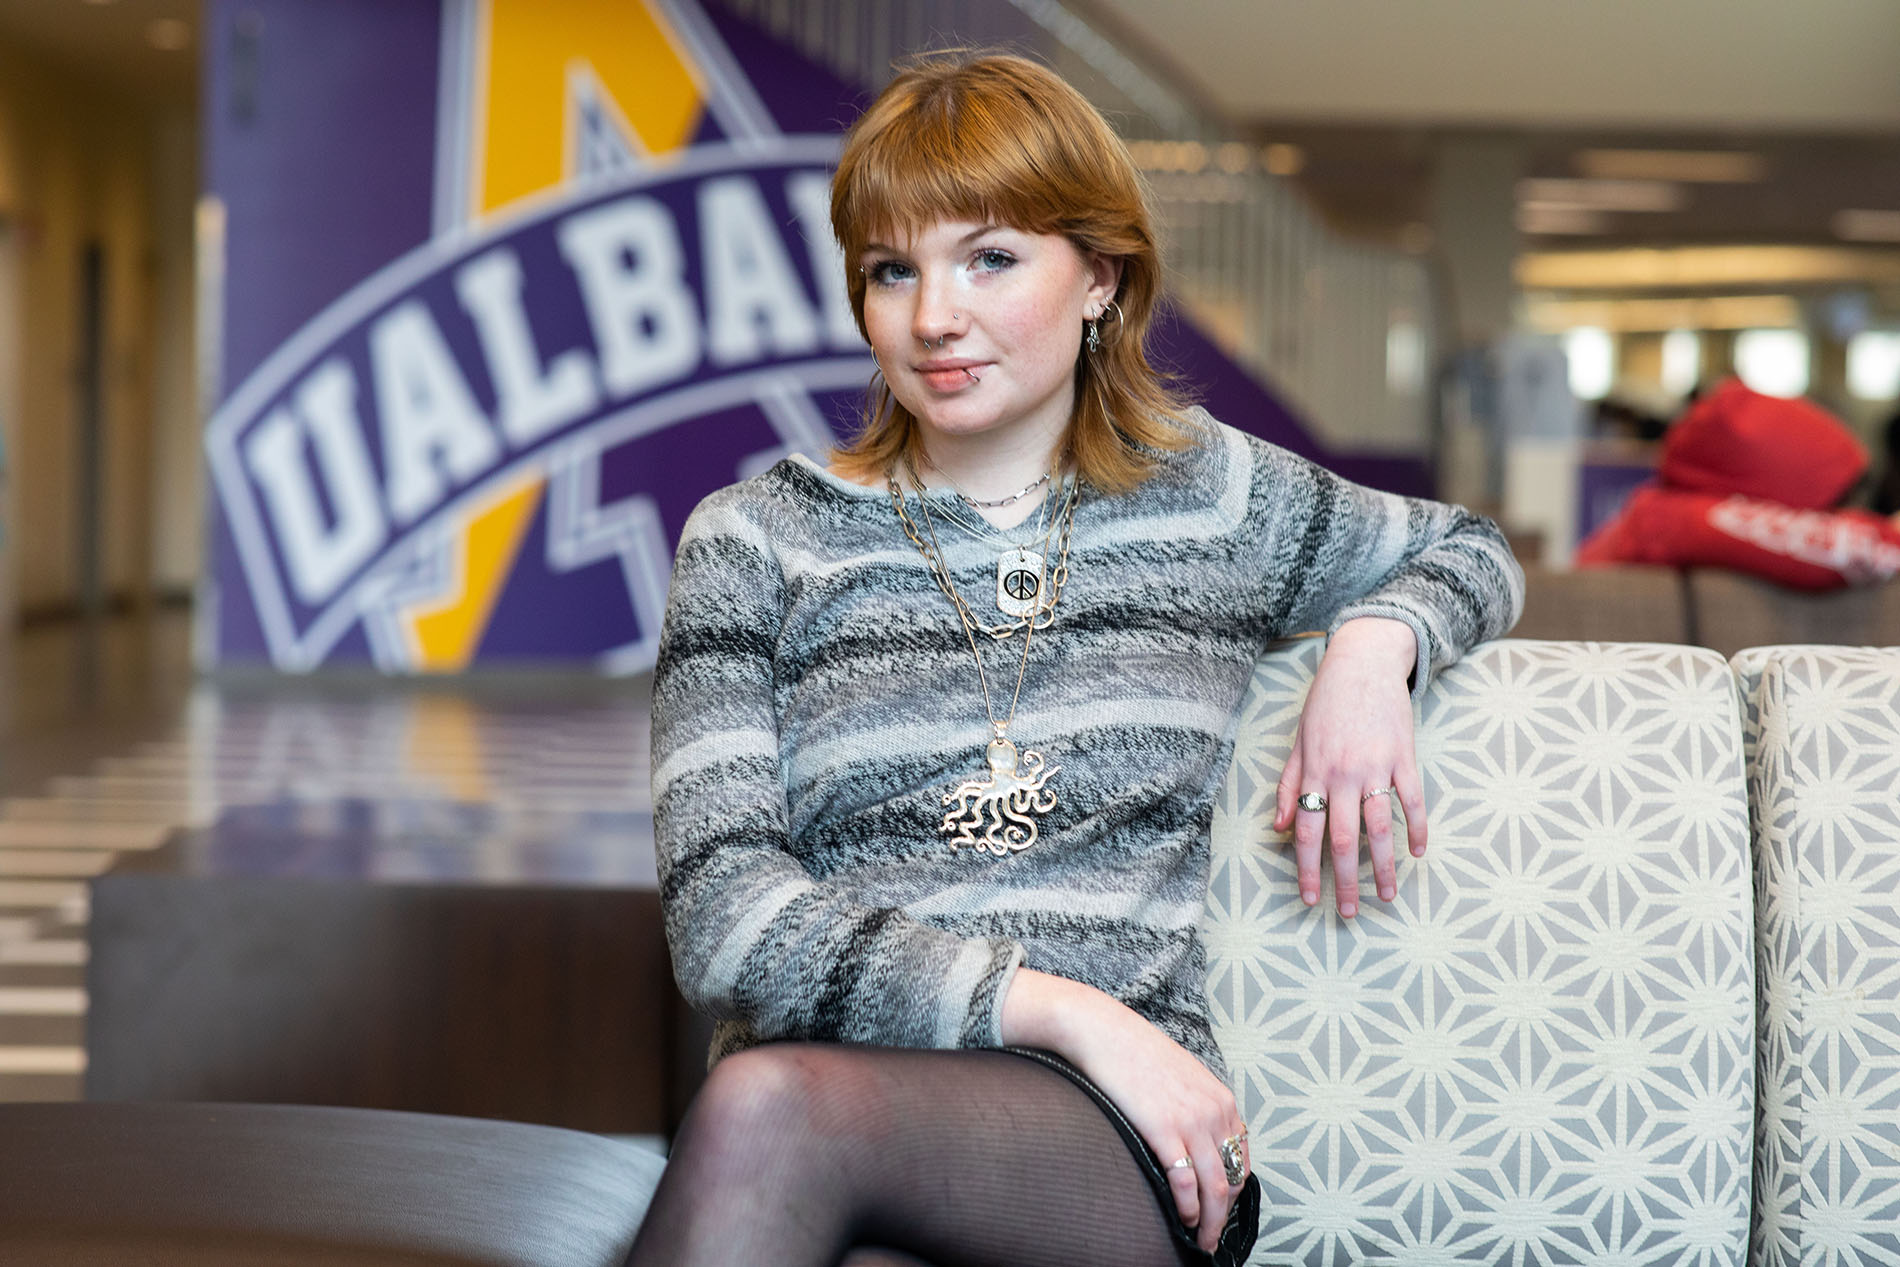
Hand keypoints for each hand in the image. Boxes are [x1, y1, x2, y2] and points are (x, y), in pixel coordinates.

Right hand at [1003, 970, 1248, 1253]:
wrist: (1104, 1032)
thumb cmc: (1136, 1053)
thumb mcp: (1182, 1078)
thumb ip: (1197, 1108)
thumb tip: (1197, 1145)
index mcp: (1222, 1101)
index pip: (1242, 1160)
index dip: (1233, 1191)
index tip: (1221, 1208)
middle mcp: (1215, 1112)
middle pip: (1232, 1179)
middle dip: (1225, 1216)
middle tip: (1213, 1236)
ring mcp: (1192, 1121)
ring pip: (1215, 1187)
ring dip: (1210, 1221)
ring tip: (1200, 1237)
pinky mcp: (1164, 1129)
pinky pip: (1185, 1180)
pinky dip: (1187, 1206)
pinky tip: (1182, 1216)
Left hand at [1272, 617, 1426, 916]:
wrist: (1362, 664)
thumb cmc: (1326, 704)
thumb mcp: (1299, 742)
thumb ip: (1290, 785)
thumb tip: (1282, 828)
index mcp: (1314, 773)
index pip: (1307, 832)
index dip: (1307, 869)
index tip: (1309, 898)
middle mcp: (1343, 774)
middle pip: (1342, 839)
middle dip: (1345, 880)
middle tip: (1349, 912)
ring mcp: (1376, 766)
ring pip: (1379, 828)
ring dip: (1383, 866)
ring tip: (1387, 895)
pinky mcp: (1404, 757)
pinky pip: (1413, 800)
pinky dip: (1417, 828)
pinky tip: (1418, 852)